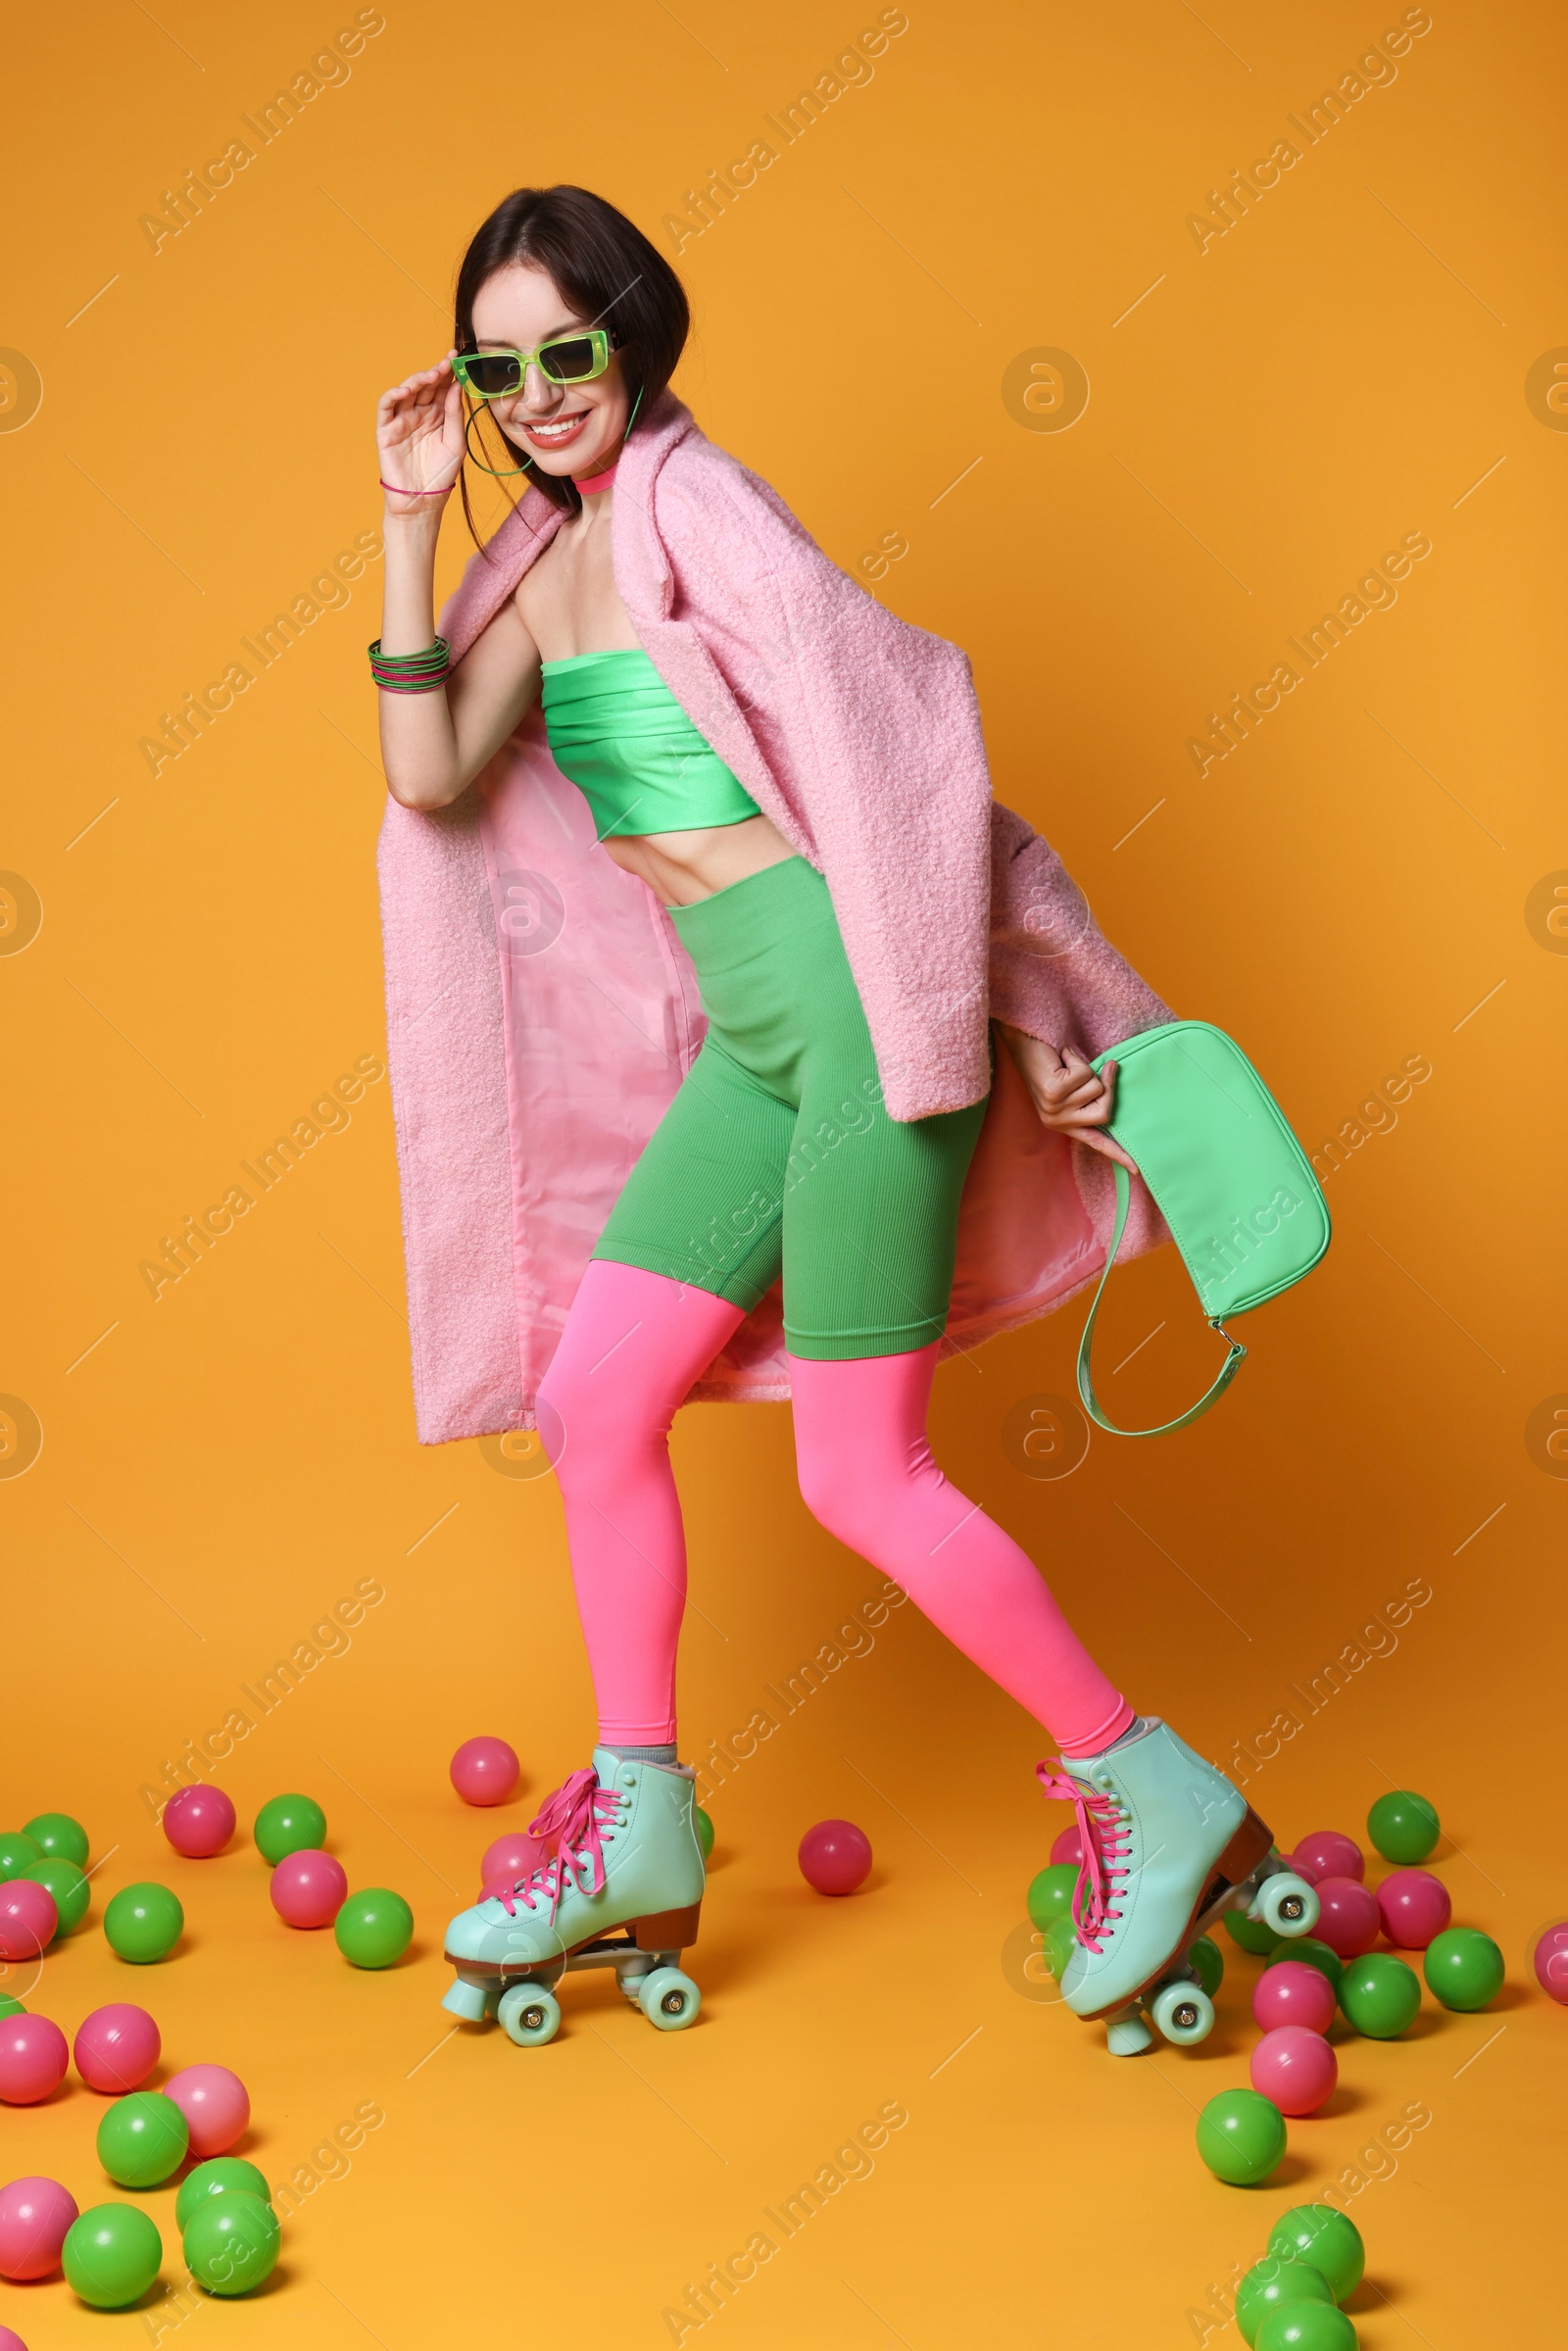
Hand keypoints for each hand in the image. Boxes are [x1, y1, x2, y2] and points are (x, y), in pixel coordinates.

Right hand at [376, 356, 464, 513]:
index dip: (447, 372)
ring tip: (430, 375)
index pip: (441, 388)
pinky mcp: (386, 429)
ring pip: (406, 391)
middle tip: (445, 364)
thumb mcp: (455, 442)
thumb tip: (455, 386)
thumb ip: (454, 414)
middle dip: (435, 372)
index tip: (456, 357)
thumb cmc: (441, 475)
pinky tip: (405, 391)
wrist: (423, 501)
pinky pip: (386, 407)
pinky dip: (393, 395)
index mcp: (437, 416)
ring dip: (417, 380)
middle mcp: (419, 414)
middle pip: (425, 386)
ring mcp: (402, 420)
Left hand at [997, 1027, 1138, 1174]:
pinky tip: (1061, 1058)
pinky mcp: (1053, 1093)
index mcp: (1062, 1122)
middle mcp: (1057, 1120)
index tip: (1135, 1170)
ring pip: (1096, 1089)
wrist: (1025, 1041)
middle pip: (1104, 1113)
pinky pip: (1086, 1075)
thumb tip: (1114, 1077)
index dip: (1116, 1154)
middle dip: (1109, 1088)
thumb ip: (1091, 1092)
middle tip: (1106, 1068)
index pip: (1094, 1142)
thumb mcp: (1074, 1082)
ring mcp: (1054, 1108)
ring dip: (1086, 1068)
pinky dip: (1077, 1060)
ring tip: (1066, 1062)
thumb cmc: (1051, 1060)